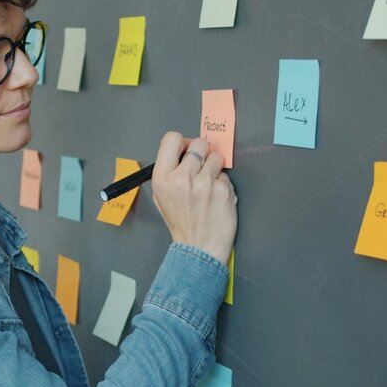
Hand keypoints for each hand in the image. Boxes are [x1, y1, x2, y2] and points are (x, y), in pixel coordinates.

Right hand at [150, 131, 237, 265]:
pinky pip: (225, 175)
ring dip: (215, 167)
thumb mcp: (161, 196)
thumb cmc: (181, 222)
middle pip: (198, 143)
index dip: (182, 142)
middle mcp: (181, 178)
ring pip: (216, 156)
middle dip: (202, 152)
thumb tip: (183, 150)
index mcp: (162, 177)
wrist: (198, 247)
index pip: (171, 138)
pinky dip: (223, 184)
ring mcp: (203, 183)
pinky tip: (216, 197)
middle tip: (202, 167)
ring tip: (209, 184)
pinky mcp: (222, 190)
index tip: (187, 151)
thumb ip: (169, 171)